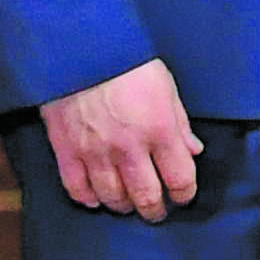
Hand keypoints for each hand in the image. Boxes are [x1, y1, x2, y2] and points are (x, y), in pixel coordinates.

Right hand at [44, 58, 202, 218]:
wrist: (78, 47)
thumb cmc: (127, 61)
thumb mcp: (166, 87)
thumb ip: (179, 123)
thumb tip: (192, 150)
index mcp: (160, 130)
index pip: (180, 179)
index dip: (184, 194)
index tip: (183, 196)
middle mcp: (129, 147)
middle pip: (146, 196)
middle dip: (155, 209)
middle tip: (156, 211)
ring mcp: (95, 152)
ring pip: (112, 197)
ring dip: (123, 205)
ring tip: (127, 203)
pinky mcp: (66, 150)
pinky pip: (76, 188)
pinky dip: (88, 198)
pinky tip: (96, 198)